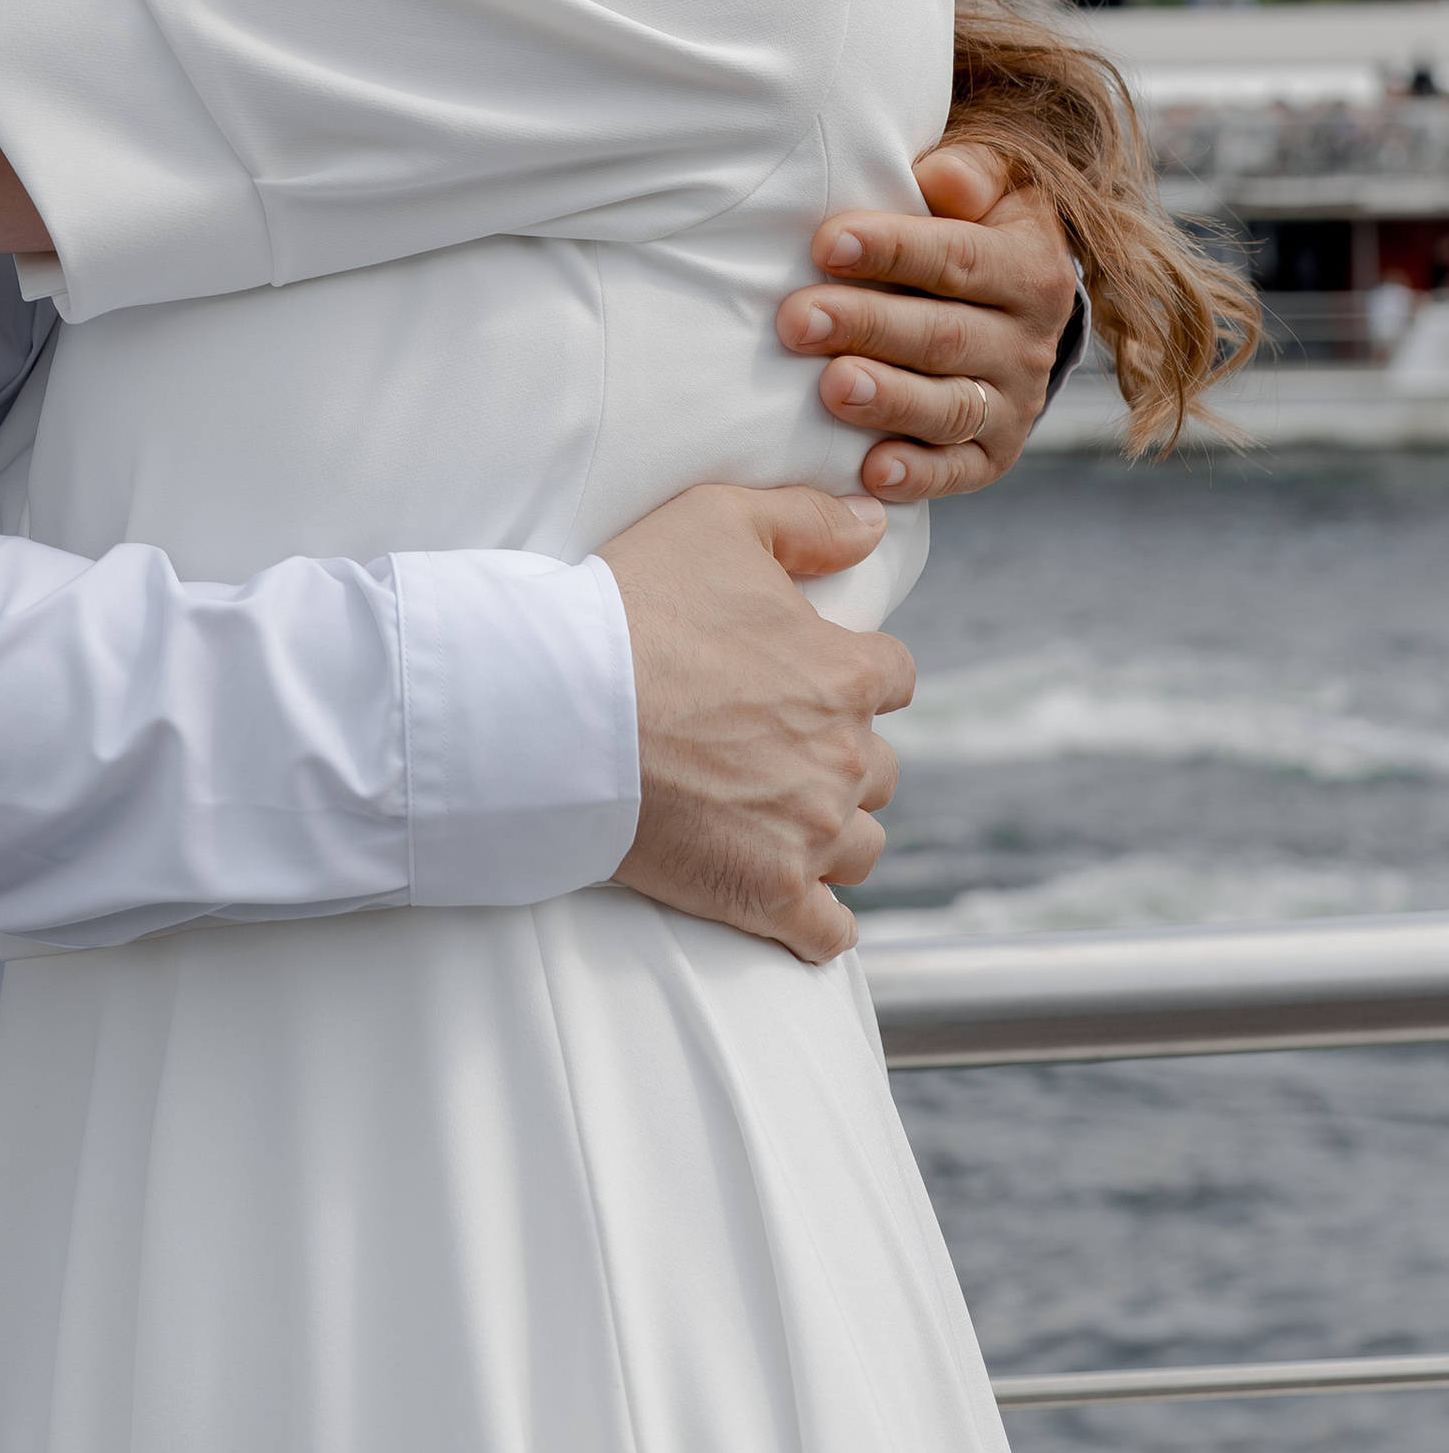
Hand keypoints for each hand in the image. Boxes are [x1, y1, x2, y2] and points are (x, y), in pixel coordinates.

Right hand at [602, 485, 911, 964]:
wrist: (557, 707)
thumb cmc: (632, 607)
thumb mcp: (718, 521)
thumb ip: (808, 519)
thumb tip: (873, 523)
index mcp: (847, 672)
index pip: (894, 678)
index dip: (853, 675)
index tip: (808, 681)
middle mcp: (846, 757)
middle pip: (879, 768)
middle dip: (838, 758)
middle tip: (773, 749)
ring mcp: (810, 834)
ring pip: (862, 848)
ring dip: (830, 835)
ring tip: (777, 821)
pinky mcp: (768, 897)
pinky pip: (827, 933)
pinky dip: (815, 923)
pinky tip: (792, 906)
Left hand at [774, 143, 1076, 501]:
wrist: (1015, 303)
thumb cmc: (974, 225)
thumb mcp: (991, 185)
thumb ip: (969, 173)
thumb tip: (941, 176)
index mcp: (1031, 268)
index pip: (959, 259)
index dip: (893, 250)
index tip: (826, 244)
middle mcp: (1030, 342)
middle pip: (944, 336)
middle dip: (867, 326)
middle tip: (796, 319)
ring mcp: (1015, 404)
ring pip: (951, 407)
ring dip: (889, 400)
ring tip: (832, 387)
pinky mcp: (994, 456)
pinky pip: (958, 472)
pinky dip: (917, 477)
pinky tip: (870, 471)